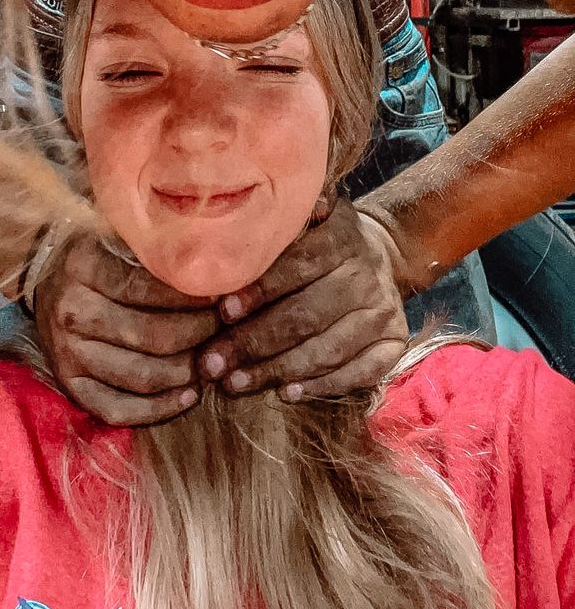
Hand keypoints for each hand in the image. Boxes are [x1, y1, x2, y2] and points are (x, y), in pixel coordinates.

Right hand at [35, 236, 218, 425]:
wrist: (46, 276)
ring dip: (186, 373)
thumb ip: (157, 247)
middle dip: (199, 335)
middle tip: (223, 328)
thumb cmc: (98, 252)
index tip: (222, 298)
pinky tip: (189, 395)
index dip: (191, 298)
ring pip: (141, 376)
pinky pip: (117, 409)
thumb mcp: (119, 234)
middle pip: (151, 336)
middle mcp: (73, 311)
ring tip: (212, 360)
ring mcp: (68, 352)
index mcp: (84, 267)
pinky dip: (159, 409)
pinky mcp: (70, 384)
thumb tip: (213, 260)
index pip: (147, 289)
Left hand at [198, 198, 408, 401]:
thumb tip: (244, 221)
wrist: (385, 252)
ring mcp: (382, 312)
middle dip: (255, 341)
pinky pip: (359, 372)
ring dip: (279, 369)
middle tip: (214, 362)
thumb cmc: (324, 238)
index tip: (222, 313)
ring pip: (328, 349)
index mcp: (342, 238)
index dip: (260, 291)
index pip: (299, 266)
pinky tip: (287, 392)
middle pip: (307, 315)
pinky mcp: (393, 343)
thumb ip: (282, 221)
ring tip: (237, 382)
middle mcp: (366, 276)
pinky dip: (322, 385)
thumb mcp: (310, 215)